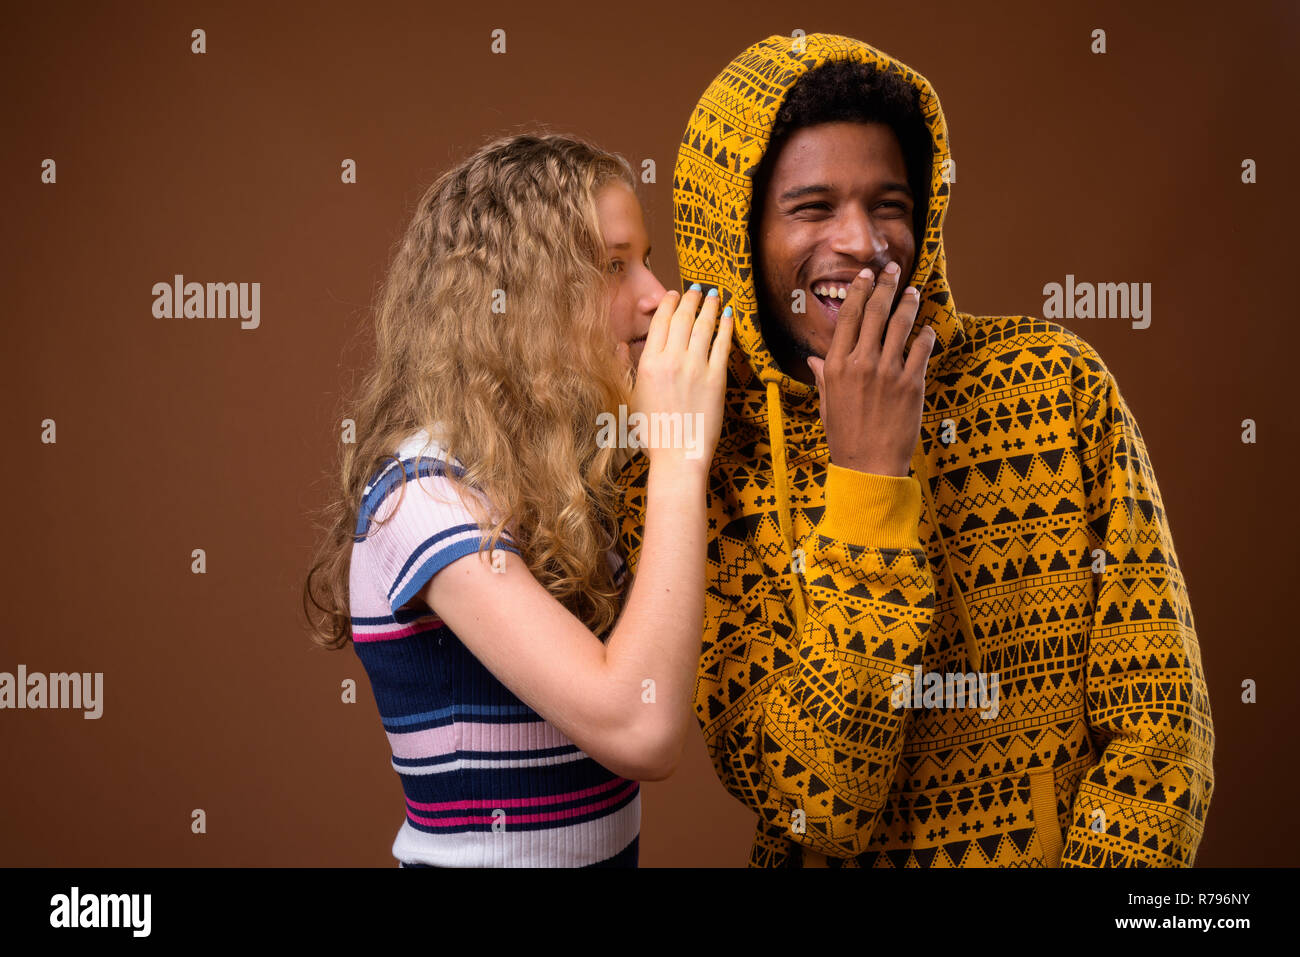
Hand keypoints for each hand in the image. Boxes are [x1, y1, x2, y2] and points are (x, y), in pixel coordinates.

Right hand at [618, 286, 732, 471]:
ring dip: (710, 306)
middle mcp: (671, 361)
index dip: (669, 304)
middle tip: (698, 289)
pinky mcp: (717, 379)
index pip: (661, 322)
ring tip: (715, 295)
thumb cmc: (653, 432)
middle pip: (683, 319)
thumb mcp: (631, 397)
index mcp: (648, 363)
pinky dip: (726, 327)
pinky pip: (722, 345)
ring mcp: (696, 369)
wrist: (678, 456)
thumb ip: (627, 367)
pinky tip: (729, 315)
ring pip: (704, 327)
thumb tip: (622, 344)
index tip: (675, 294)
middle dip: (691, 299)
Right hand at [805, 264, 936, 476]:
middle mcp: (860, 363)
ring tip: (913, 291)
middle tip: (893, 270)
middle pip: (875, 312)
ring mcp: (887, 372)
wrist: (869, 466)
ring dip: (908, 302)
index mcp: (836, 366)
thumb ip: (824, 376)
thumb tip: (815, 359)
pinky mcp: (911, 383)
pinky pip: (921, 348)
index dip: (859, 291)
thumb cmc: (846, 437)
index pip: (848, 317)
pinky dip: (926, 334)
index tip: (866, 276)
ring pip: (900, 324)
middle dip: (886, 286)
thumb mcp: (827, 404)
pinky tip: (927, 329)